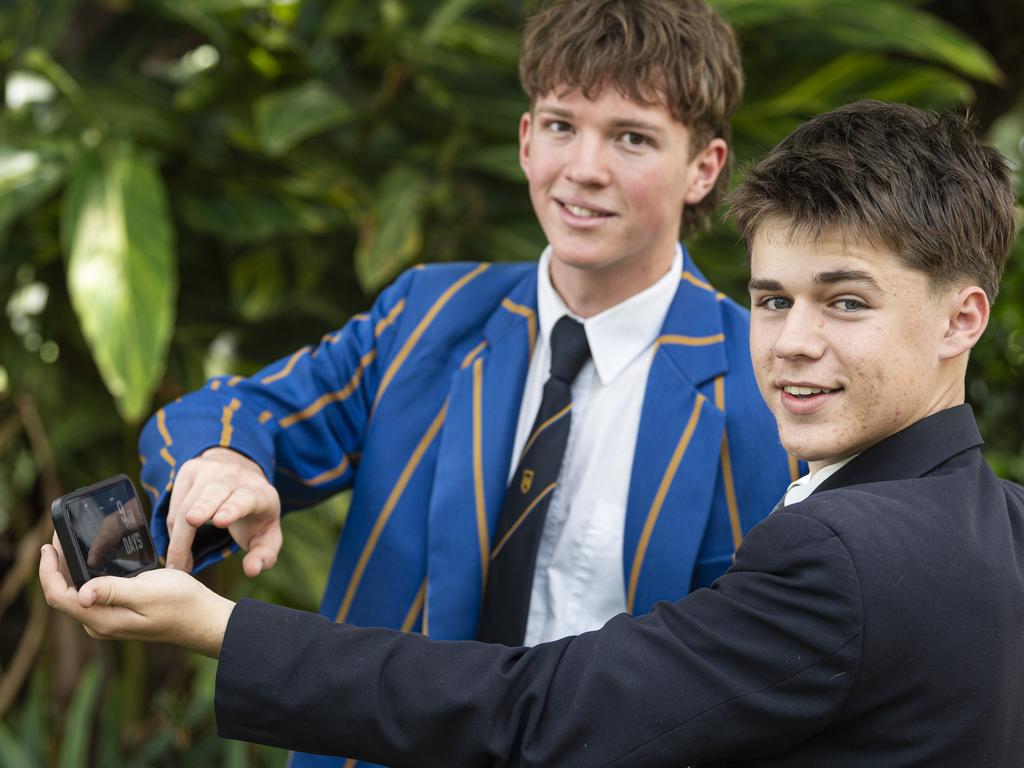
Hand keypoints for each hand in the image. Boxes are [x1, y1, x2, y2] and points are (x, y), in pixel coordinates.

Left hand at [40, 537, 233, 657]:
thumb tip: (83, 593)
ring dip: (71, 570)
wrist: (203, 619)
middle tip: (60, 537)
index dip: (48, 572)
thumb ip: (114, 591)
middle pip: (65, 594)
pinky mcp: (119, 614)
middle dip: (57, 567)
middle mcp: (100, 623)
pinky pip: (93, 594)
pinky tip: (94, 560)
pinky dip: (87, 574)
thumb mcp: (148, 592)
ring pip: (78, 594)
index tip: (48, 547)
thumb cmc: (181, 604)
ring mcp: (109, 620)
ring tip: (72, 544)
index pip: (60, 597)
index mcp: (103, 619)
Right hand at [166, 447, 281, 576]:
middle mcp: (234, 476)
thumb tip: (251, 571)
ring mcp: (210, 470)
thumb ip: (264, 556)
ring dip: (179, 536)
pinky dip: (173, 529)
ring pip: (188, 503)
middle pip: (214, 493)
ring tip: (179, 565)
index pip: (245, 499)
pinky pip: (175, 504)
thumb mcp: (267, 535)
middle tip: (192, 522)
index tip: (219, 521)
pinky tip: (179, 546)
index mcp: (259, 492)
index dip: (232, 509)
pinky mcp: (189, 470)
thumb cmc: (254, 514)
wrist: (241, 474)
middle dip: (203, 507)